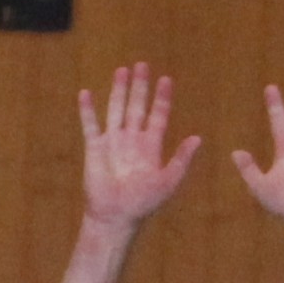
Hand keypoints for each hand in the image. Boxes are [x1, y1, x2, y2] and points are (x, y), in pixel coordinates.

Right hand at [78, 65, 200, 229]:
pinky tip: (85, 93)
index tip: (166, 79)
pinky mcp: (95, 149)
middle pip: (137, 106)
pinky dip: (87, 110)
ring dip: (119, 91)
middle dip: (140, 87)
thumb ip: (182, 160)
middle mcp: (132, 140)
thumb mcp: (168, 182)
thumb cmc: (143, 203)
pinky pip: (90, 125)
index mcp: (150, 146)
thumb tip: (197, 138)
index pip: (158, 115)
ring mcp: (113, 142)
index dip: (162, 98)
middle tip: (142, 65)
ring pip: (116, 109)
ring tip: (122, 70)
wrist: (116, 216)